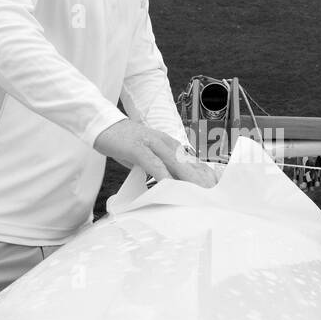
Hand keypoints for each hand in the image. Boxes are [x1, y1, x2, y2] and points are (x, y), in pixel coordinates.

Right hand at [93, 119, 215, 188]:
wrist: (104, 125)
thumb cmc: (126, 143)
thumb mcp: (148, 156)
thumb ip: (161, 167)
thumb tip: (170, 184)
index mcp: (169, 145)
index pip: (192, 161)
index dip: (205, 174)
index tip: (216, 187)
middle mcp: (164, 143)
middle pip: (187, 163)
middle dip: (201, 179)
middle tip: (213, 194)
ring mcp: (151, 144)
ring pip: (174, 162)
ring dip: (187, 178)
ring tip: (198, 192)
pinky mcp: (137, 148)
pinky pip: (152, 163)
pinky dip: (161, 174)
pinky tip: (168, 184)